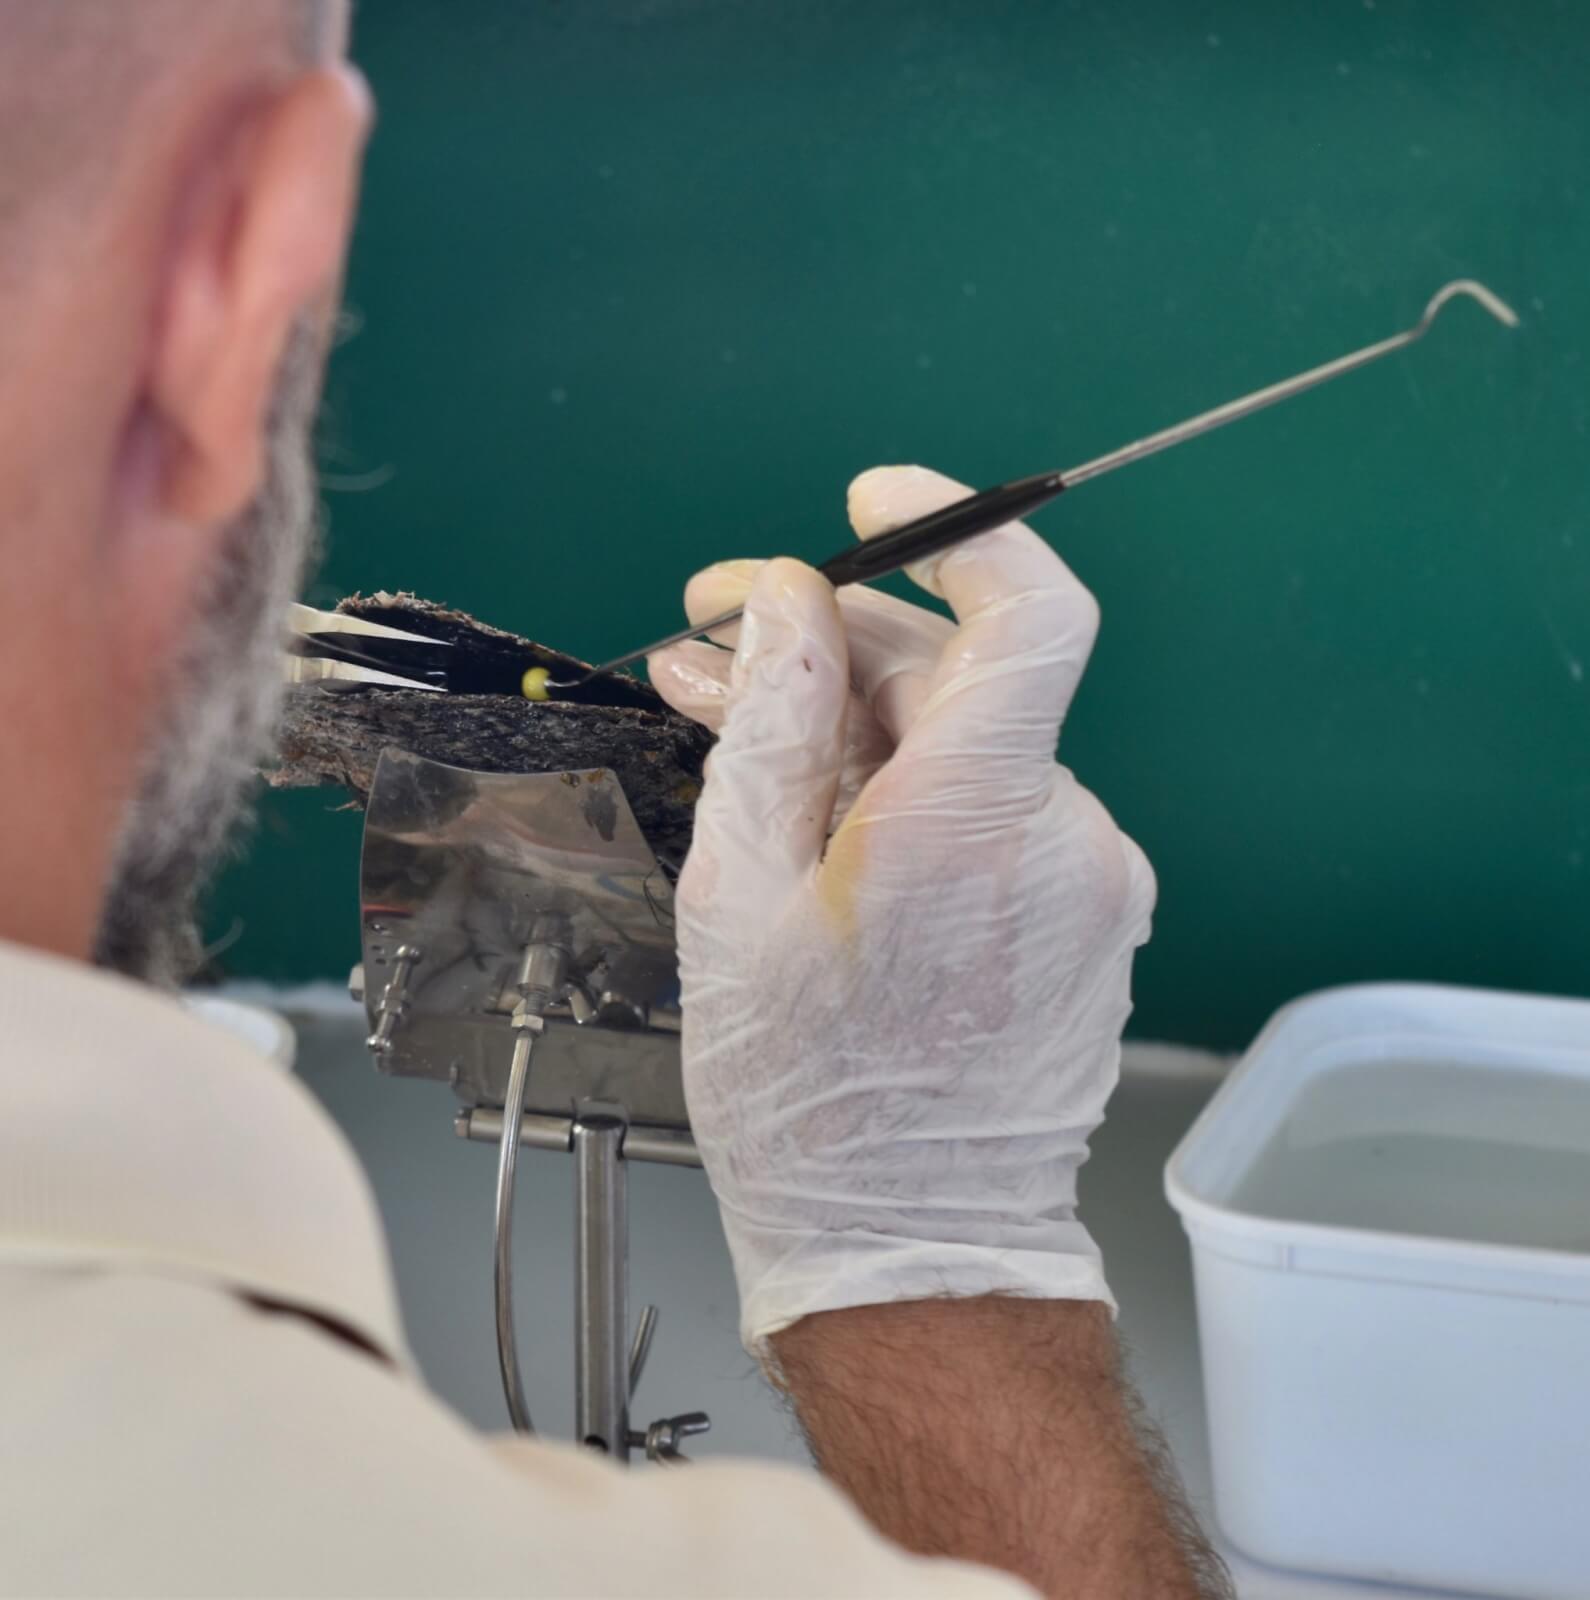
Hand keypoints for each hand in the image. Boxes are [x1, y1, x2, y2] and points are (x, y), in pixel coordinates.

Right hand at [649, 465, 1155, 1354]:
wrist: (907, 1248)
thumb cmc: (809, 1101)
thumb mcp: (740, 898)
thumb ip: (772, 729)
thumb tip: (787, 613)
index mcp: (974, 827)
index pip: (1027, 614)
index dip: (957, 531)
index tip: (873, 510)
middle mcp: (1060, 841)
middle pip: (963, 677)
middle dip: (833, 643)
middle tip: (721, 641)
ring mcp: (1088, 882)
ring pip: (970, 747)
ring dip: (858, 721)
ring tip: (738, 721)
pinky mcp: (1088, 916)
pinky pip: (997, 811)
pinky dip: (915, 787)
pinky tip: (824, 801)